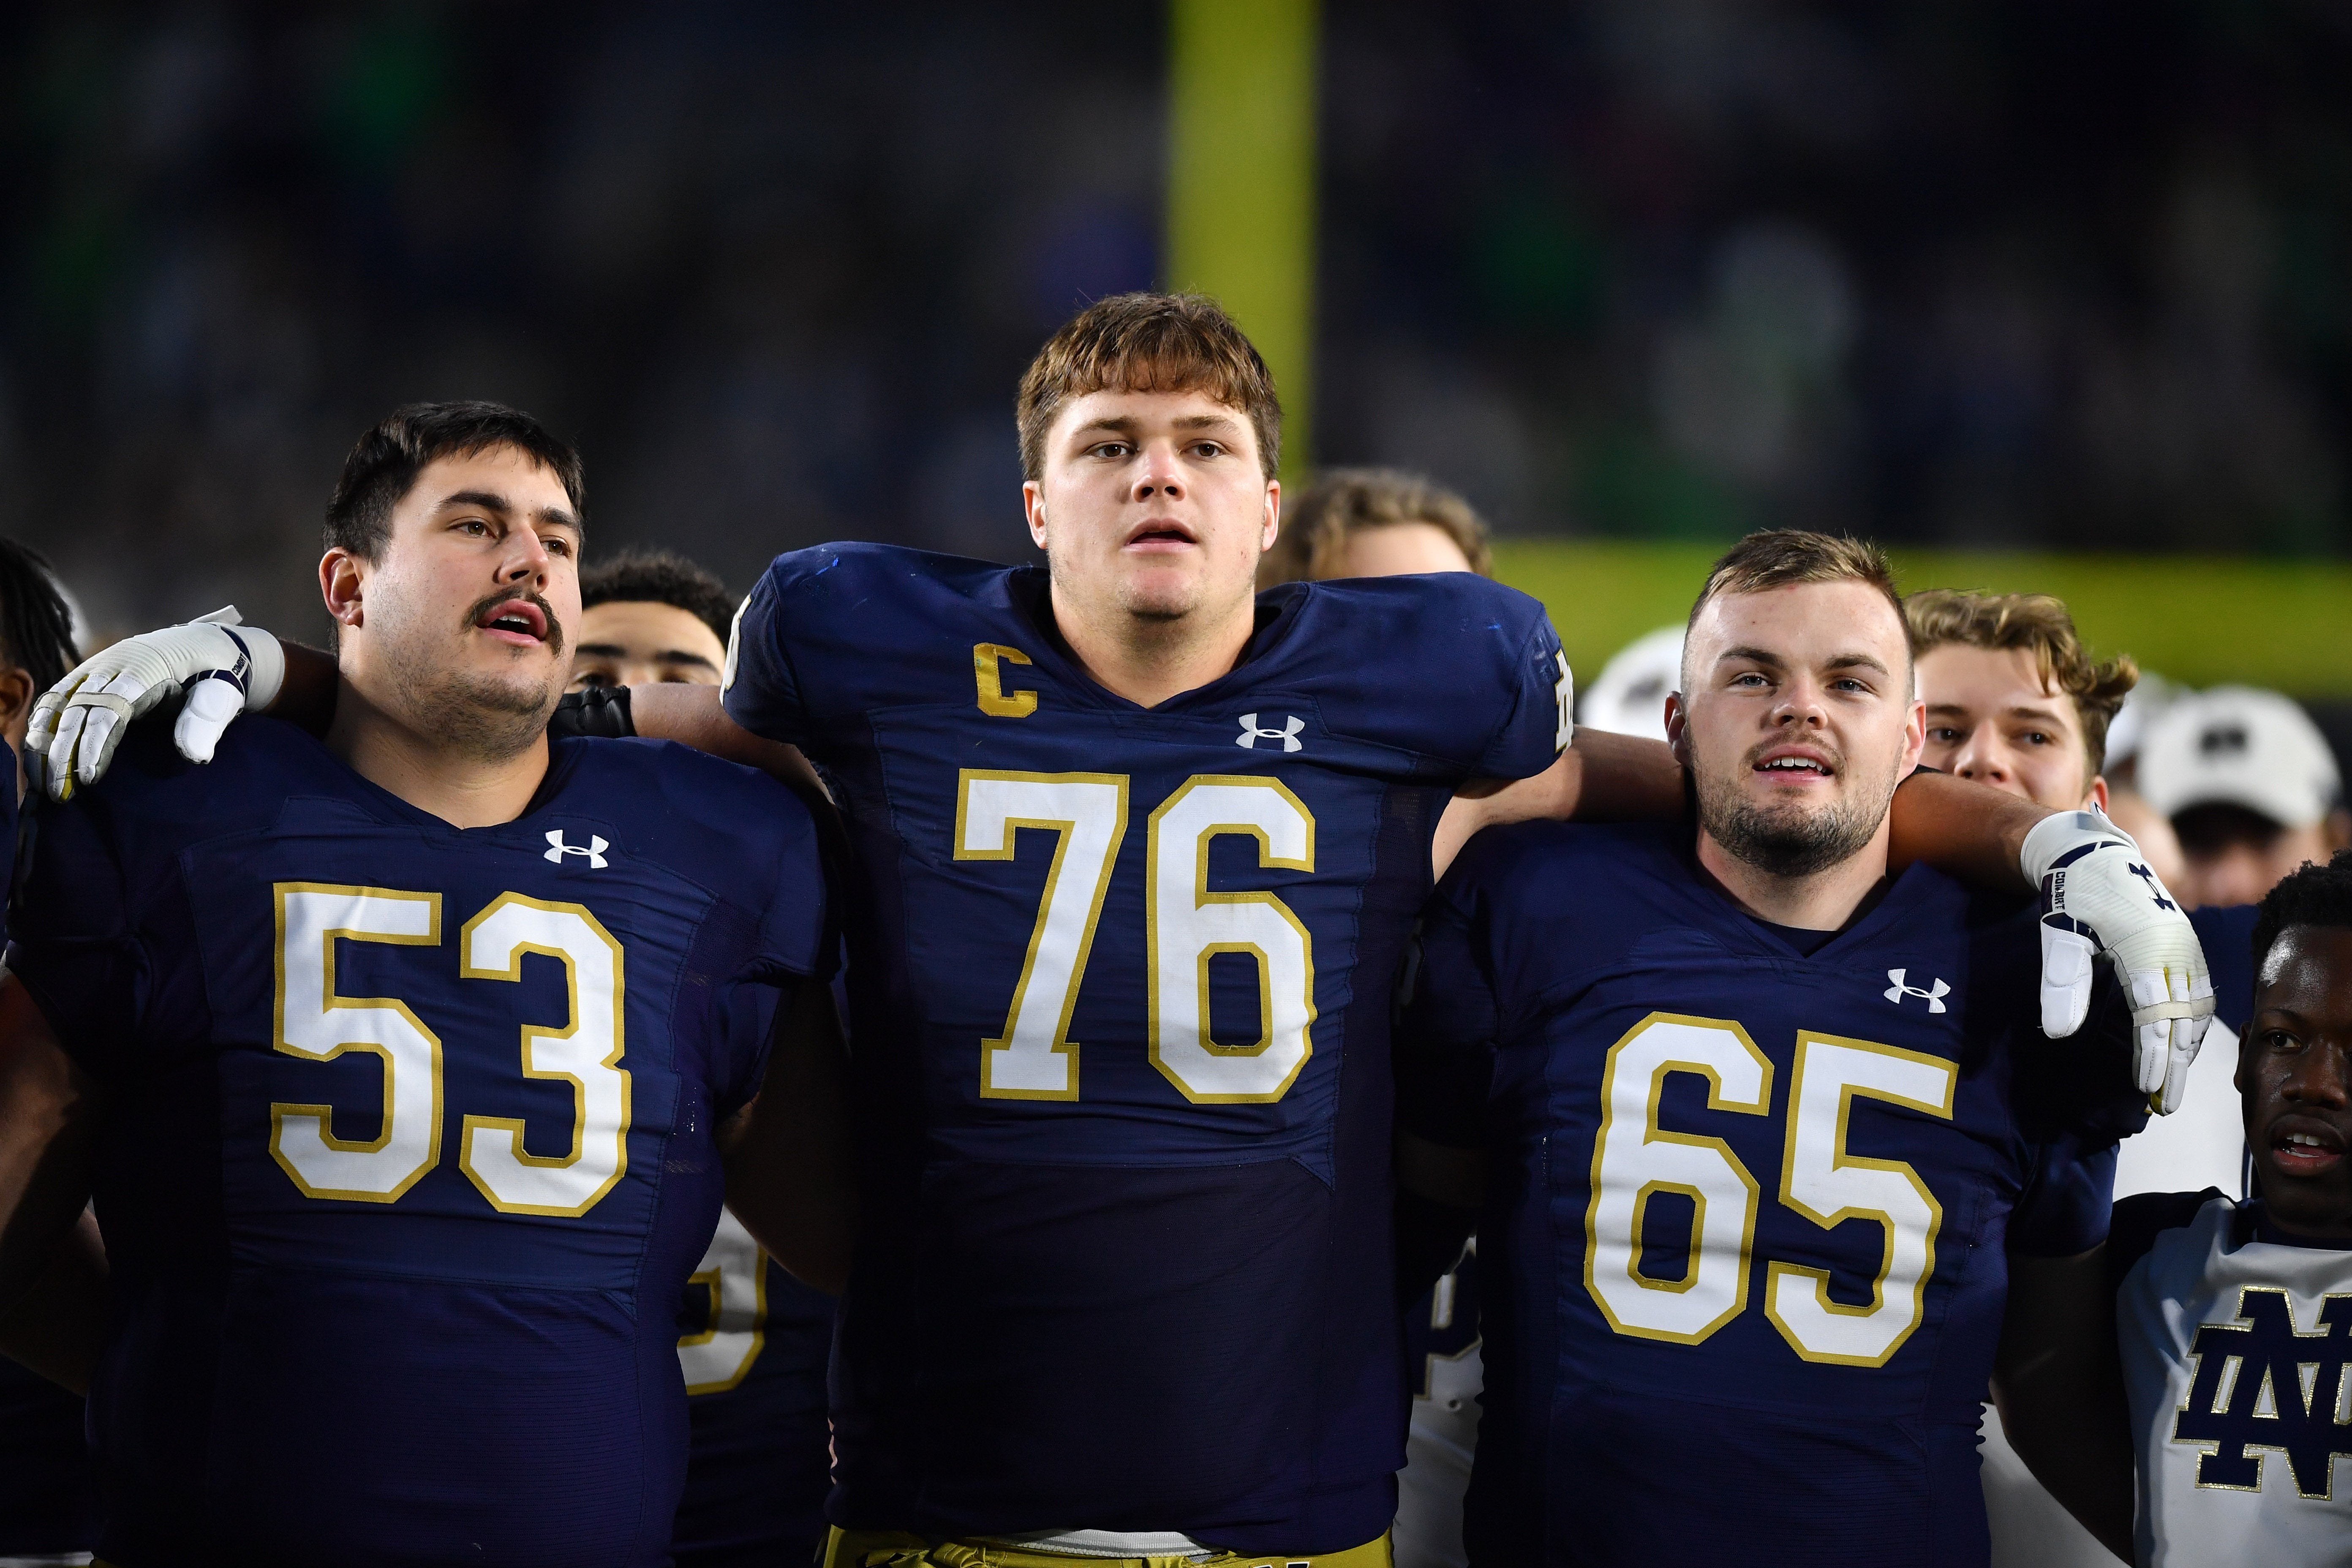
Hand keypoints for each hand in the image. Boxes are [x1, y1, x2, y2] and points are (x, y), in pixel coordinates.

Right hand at [25, 608, 284, 800]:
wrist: (205, 645)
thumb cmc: (215, 674)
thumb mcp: (221, 695)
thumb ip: (207, 721)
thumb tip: (195, 756)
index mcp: (146, 669)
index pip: (111, 709)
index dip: (95, 743)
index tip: (89, 777)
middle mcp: (113, 664)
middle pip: (76, 709)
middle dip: (62, 752)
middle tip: (60, 793)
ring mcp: (97, 668)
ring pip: (57, 703)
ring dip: (43, 742)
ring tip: (41, 783)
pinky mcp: (88, 675)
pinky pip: (55, 699)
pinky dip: (42, 726)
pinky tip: (37, 756)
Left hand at [2022, 810, 2214, 1114]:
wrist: (2094, 854)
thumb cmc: (2071, 896)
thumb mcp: (2060, 936)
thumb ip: (2062, 984)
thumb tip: (2059, 1034)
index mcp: (2145, 948)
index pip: (2154, 1016)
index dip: (2152, 1056)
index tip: (2147, 1089)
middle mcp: (2175, 948)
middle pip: (2183, 1019)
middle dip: (2176, 1064)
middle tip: (2166, 1104)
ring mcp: (2186, 945)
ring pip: (2198, 1008)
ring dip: (2189, 1047)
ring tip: (2175, 1082)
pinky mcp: (2187, 943)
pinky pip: (2201, 991)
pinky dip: (2195, 1022)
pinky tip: (2183, 1045)